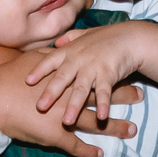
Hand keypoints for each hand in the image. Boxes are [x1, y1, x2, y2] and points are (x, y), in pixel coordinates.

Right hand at [0, 54, 138, 156]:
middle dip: (122, 97)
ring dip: (113, 127)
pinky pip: (74, 146)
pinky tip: (101, 154)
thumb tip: (61, 47)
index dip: (111, 73)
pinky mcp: (53, 135)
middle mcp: (67, 97)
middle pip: (99, 96)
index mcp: (64, 78)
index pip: (93, 75)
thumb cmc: (10, 78)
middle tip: (141, 97)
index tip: (128, 70)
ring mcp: (62, 117)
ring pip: (93, 123)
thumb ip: (50, 56)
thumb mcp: (33, 61)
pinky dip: (88, 151)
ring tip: (132, 130)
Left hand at [26, 23, 149, 124]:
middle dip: (51, 93)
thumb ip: (70, 39)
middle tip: (40, 107)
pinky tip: (102, 117)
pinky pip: (105, 92)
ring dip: (74, 105)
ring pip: (81, 89)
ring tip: (67, 121)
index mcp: (70, 52)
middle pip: (62, 78)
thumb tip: (57, 41)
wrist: (130, 37)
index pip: (50, 61)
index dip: (39, 71)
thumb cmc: (106, 38)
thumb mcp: (85, 35)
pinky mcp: (109, 75)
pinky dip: (104, 104)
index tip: (27, 81)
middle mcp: (79, 60)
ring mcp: (94, 68)